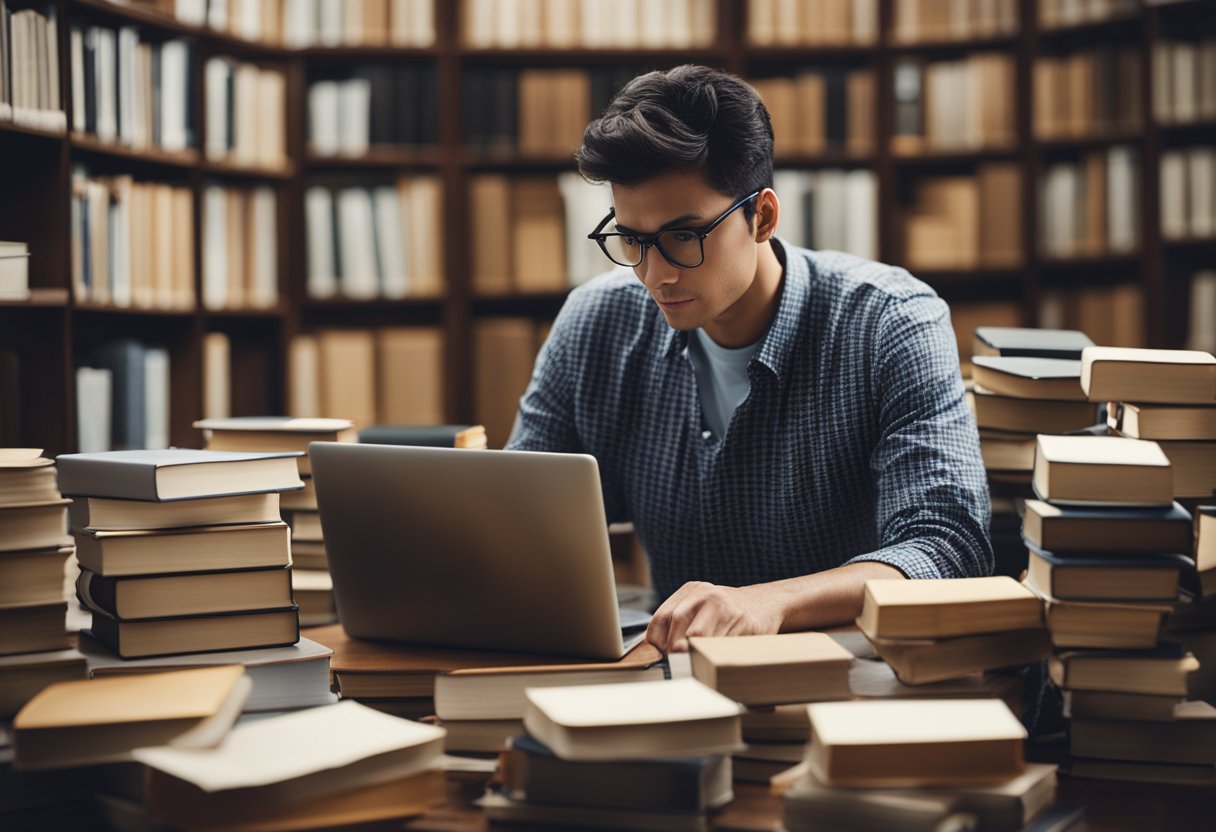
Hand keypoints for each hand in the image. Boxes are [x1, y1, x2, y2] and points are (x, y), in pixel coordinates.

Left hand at [644, 581, 783, 653]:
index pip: (662, 616)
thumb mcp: (701, 608)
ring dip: (693, 654)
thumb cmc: (728, 612)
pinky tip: (714, 660)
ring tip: (695, 664)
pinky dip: (713, 657)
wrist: (766, 603)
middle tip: (677, 664)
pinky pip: (721, 645)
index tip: (662, 656)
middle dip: (674, 649)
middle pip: (677, 623)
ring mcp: (725, 606)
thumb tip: (656, 648)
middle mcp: (706, 594)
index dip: (658, 641)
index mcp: (691, 590)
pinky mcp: (743, 622)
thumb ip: (679, 623)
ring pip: (698, 636)